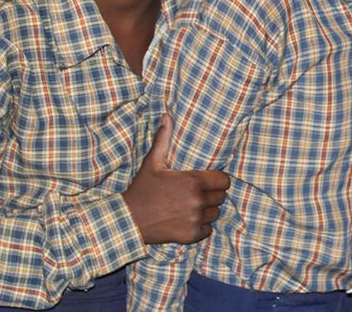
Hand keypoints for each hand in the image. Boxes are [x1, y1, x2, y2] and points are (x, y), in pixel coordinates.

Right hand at [122, 115, 230, 244]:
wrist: (128, 220)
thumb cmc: (142, 189)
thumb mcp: (152, 163)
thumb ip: (163, 139)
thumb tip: (167, 116)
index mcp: (192, 182)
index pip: (223, 180)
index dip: (218, 179)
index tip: (210, 180)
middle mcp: (197, 201)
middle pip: (220, 197)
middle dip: (212, 194)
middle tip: (198, 193)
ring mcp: (194, 219)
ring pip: (215, 213)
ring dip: (207, 210)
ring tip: (193, 206)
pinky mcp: (191, 235)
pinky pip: (207, 230)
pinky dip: (200, 226)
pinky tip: (188, 219)